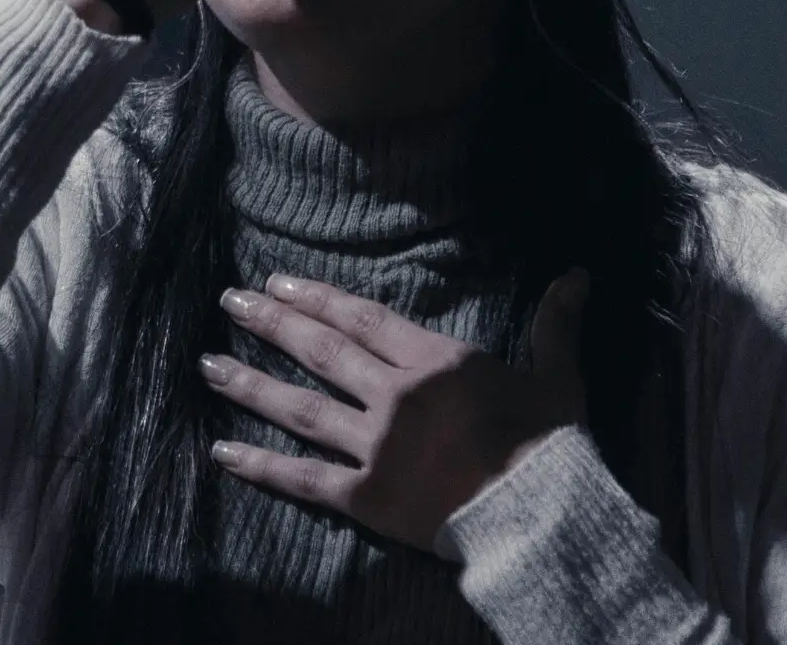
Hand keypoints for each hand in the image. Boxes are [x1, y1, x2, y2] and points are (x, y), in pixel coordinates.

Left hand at [200, 268, 592, 554]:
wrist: (541, 513)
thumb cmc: (552, 444)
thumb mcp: (558, 375)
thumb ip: (556, 323)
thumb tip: (578, 273)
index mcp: (434, 362)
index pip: (363, 318)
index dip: (317, 297)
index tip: (277, 281)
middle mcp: (395, 396)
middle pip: (322, 352)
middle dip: (272, 322)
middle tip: (230, 301)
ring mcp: (375, 447)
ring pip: (301, 407)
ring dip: (251, 383)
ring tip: (207, 363)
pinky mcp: (365, 497)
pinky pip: (303, 479)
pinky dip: (260, 465)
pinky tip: (221, 450)